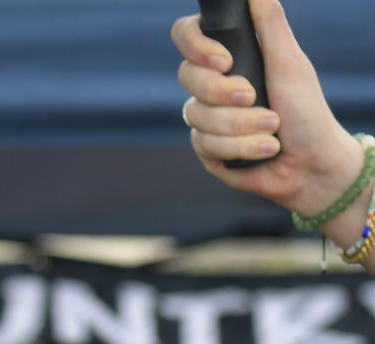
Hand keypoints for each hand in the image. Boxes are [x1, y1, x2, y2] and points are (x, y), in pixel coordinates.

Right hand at [172, 0, 363, 217]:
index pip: (186, 36)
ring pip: (197, 114)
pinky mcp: (206, 150)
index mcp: (229, 59)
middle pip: (186, 75)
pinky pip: (204, 143)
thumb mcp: (290, 62)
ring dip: (241, 125)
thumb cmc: (307, 112)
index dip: (196, 46)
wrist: (312, 164)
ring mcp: (206, 119)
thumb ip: (270, 23)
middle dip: (224, 92)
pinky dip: (240, 147)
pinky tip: (264, 149)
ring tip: (272, 129)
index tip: (225, 62)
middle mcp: (211, 86)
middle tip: (255, 98)